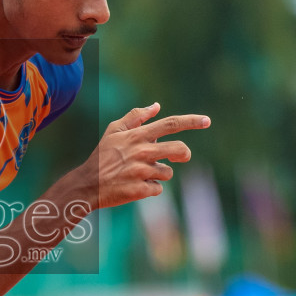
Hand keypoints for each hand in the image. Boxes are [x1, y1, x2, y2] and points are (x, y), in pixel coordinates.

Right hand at [77, 102, 208, 209]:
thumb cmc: (102, 156)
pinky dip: (150, 188)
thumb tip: (157, 106)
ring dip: (159, 174)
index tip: (207, 121)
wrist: (87, 185)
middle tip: (181, 157)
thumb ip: (135, 116)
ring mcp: (141, 171)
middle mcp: (141, 152)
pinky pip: (157, 189)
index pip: (170, 124)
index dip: (191, 121)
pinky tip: (135, 186)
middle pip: (178, 149)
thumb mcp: (114, 131)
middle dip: (184, 154)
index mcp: (137, 136)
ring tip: (142, 174)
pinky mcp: (140, 189)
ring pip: (167, 172)